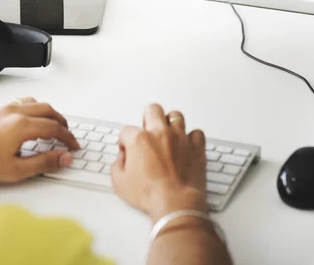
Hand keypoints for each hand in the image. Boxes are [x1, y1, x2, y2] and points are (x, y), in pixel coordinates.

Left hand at [0, 98, 78, 183]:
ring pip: (36, 103)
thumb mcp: (15, 170)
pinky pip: (22, 101)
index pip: (55, 128)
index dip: (68, 138)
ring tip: (53, 124)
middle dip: (62, 123)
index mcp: (22, 126)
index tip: (72, 146)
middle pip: (49, 111)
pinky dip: (34, 108)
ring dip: (49, 113)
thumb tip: (65, 158)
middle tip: (67, 135)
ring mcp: (4, 108)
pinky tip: (31, 118)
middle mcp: (14, 112)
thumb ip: (44, 163)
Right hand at [112, 104, 206, 222]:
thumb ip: (117, 165)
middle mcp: (160, 133)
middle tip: (147, 130)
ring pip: (176, 116)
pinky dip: (192, 137)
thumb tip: (121, 159)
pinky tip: (187, 144)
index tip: (127, 149)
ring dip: (170, 123)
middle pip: (153, 110)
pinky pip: (196, 133)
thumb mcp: (120, 183)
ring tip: (167, 133)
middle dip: (148, 117)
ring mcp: (180, 138)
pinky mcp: (196, 146)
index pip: (127, 130)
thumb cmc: (150, 194)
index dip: (124, 140)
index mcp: (140, 140)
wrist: (175, 202)